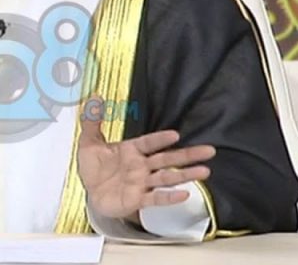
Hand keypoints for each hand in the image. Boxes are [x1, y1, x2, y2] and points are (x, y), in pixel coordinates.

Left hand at [77, 96, 214, 222]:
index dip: (161, 138)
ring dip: (185, 175)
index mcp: (132, 150)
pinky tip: (184, 194)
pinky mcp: (138, 199)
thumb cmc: (94, 168)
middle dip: (187, 155)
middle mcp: (141, 166)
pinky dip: (169, 197)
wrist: (91, 194)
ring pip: (167, 178)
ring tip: (204, 171)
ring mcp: (142, 183)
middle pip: (167, 159)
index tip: (175, 134)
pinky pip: (156, 198)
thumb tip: (94, 97)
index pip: (149, 142)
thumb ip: (92, 121)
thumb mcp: (88, 143)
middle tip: (209, 150)